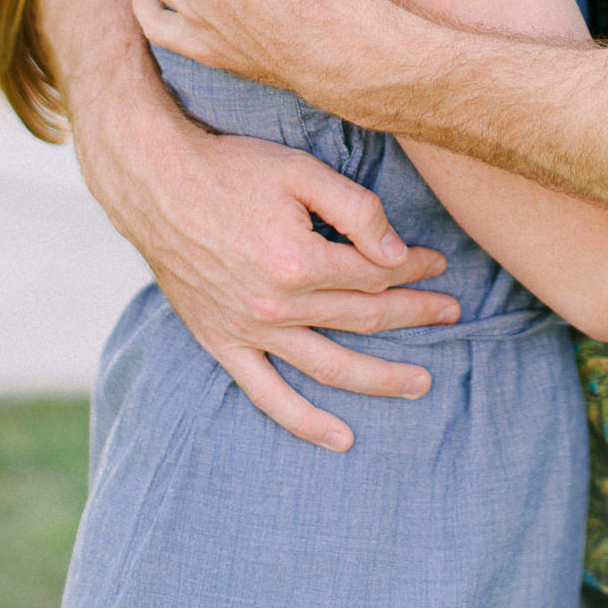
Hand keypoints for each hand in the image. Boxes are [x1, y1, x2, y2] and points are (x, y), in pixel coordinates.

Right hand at [85, 96, 461, 449]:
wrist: (157, 185)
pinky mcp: (222, 343)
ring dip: (380, 379)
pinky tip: (341, 438)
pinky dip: (305, 422)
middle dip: (413, 315)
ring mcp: (248, 331)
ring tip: (421, 384)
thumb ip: (356, 210)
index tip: (437, 263)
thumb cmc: (232, 169)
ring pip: (329, 367)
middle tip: (451, 313)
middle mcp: (276, 306)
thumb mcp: (301, 172)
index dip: (413, 269)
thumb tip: (397, 253)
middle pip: (363, 318)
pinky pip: (268, 396)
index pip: (375, 273)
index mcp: (299, 262)